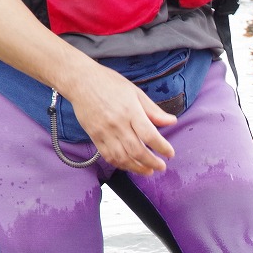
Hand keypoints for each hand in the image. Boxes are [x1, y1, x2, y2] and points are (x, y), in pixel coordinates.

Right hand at [60, 62, 176, 175]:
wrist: (80, 81)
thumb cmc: (109, 83)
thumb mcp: (135, 92)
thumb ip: (153, 110)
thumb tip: (172, 121)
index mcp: (130, 111)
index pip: (149, 135)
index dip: (162, 147)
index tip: (170, 154)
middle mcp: (117, 124)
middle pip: (137, 150)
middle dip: (152, 162)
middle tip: (161, 166)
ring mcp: (104, 132)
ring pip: (122, 157)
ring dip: (137, 168)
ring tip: (148, 171)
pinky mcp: (94, 137)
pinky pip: (108, 156)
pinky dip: (120, 164)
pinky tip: (130, 166)